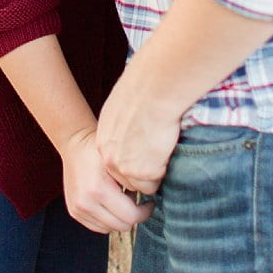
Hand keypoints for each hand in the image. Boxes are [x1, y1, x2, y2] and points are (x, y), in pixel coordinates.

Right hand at [61, 126, 152, 232]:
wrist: (75, 144)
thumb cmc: (102, 148)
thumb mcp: (121, 159)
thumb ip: (136, 177)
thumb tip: (155, 189)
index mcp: (99, 189)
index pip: (130, 216)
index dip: (145, 212)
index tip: (150, 202)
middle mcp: (86, 202)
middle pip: (121, 226)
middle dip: (134, 216)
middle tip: (139, 200)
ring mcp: (78, 209)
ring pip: (109, 229)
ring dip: (120, 218)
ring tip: (124, 199)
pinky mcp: (74, 212)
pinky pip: (98, 226)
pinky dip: (108, 219)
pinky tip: (112, 202)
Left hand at [96, 61, 185, 195]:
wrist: (155, 89)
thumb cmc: (144, 88)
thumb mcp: (122, 105)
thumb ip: (123, 121)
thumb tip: (133, 121)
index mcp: (103, 139)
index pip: (115, 162)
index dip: (132, 160)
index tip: (144, 153)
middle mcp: (110, 156)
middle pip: (125, 178)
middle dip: (141, 172)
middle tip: (157, 155)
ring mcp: (126, 167)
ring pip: (142, 185)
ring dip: (154, 173)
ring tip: (164, 151)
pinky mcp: (146, 172)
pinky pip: (157, 182)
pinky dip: (164, 171)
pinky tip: (168, 150)